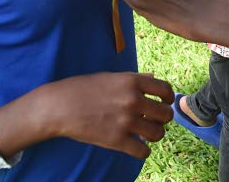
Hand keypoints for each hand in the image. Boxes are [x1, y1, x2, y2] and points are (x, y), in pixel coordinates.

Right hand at [42, 72, 174, 159]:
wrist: (60, 106)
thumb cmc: (84, 88)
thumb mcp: (111, 77)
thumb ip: (134, 78)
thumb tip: (153, 78)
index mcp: (132, 81)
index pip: (165, 90)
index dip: (168, 99)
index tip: (164, 103)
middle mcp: (133, 100)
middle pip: (166, 114)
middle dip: (162, 119)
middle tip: (153, 121)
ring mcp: (126, 121)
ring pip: (158, 134)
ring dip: (154, 135)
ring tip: (144, 134)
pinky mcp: (117, 140)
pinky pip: (143, 151)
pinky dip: (143, 151)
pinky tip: (136, 146)